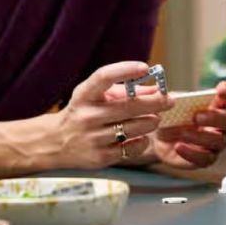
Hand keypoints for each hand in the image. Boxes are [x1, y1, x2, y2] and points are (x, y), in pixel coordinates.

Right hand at [52, 62, 171, 169]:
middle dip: (155, 102)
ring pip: (136, 127)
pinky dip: (142, 140)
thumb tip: (157, 90)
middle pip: (129, 106)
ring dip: (152, 121)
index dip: (125, 70)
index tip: (144, 67)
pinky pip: (133, 147)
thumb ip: (126, 90)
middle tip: (170, 100)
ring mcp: (93, 138)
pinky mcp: (100, 157)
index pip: (104, 77)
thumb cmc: (84, 111)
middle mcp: (87, 116)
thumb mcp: (96, 95)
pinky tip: (141, 136)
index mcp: (84, 95)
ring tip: (154, 118)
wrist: (55, 142)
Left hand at [152, 82, 225, 168]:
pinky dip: (191, 153)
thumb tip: (162, 91)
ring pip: (218, 141)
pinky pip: (205, 158)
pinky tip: (179, 147)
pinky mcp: (205, 158)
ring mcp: (213, 143)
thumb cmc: (171, 118)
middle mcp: (218, 125)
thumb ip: (172, 98)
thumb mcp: (170, 105)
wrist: (159, 139)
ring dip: (201, 136)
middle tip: (197, 116)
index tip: (221, 89)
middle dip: (214, 118)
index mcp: (214, 108)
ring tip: (183, 133)